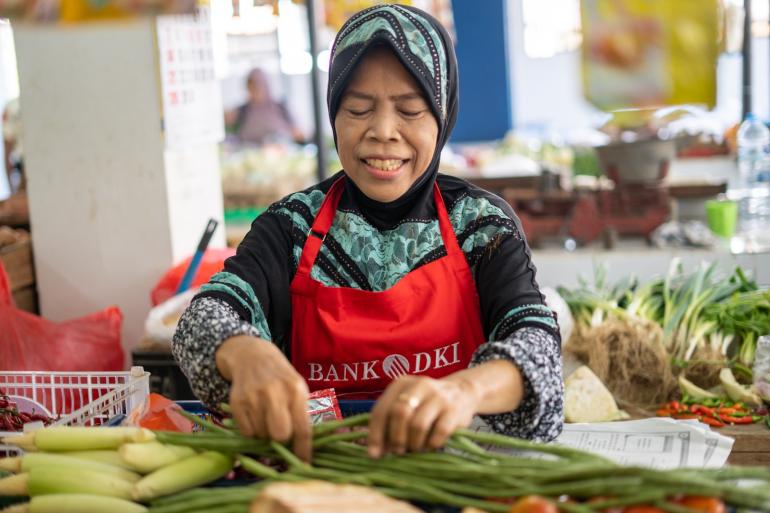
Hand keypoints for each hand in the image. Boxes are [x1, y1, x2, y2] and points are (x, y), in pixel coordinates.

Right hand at [215, 335, 311, 460]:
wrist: (252, 356)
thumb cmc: (280, 378)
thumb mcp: (297, 389)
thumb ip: (300, 414)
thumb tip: (302, 448)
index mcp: (296, 390)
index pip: (302, 428)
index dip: (303, 449)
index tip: (304, 463)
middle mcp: (275, 393)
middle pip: (280, 435)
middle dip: (281, 440)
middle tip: (280, 432)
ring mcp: (254, 397)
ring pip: (261, 435)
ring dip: (265, 433)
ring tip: (266, 416)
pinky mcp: (237, 402)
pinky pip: (246, 432)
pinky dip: (251, 430)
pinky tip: (254, 414)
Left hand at [367, 375, 479, 457]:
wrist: (462, 392)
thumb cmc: (425, 403)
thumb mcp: (407, 405)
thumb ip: (389, 423)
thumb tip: (375, 452)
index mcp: (401, 383)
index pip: (381, 409)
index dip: (376, 434)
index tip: (374, 454)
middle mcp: (419, 385)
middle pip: (399, 414)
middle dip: (396, 438)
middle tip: (398, 451)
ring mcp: (438, 396)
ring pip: (418, 425)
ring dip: (414, 443)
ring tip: (415, 448)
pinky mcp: (454, 409)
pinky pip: (439, 432)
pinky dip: (432, 444)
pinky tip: (430, 445)